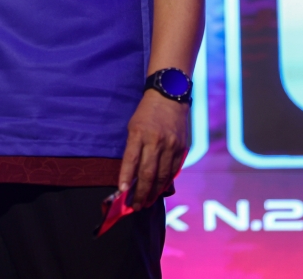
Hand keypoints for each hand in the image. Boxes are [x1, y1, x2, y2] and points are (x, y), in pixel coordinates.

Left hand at [117, 90, 189, 209]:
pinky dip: (166, 183)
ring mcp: (170, 145)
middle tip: (135, 206)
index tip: (122, 192)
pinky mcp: (181, 148)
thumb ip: (133, 149)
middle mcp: (155, 141)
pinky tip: (160, 191)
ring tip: (146, 202)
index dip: (126, 177)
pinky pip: (173, 170)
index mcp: (139, 133)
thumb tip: (132, 175)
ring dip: (154, 192)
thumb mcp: (133, 127)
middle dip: (141, 193)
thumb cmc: (146, 113)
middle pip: (148, 173)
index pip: (131, 160)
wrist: (170, 97)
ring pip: (162, 175)